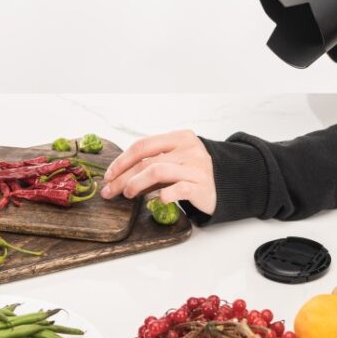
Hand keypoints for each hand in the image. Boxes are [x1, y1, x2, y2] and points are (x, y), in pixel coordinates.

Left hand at [100, 130, 215, 214]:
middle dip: (122, 177)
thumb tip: (117, 175)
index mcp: (179, 138)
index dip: (122, 160)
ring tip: (127, 194)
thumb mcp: (175, 159)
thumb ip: (153, 161)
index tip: (108, 175)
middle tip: (109, 191)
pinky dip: (164, 194)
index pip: (142, 145)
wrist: (228, 184)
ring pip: (158, 171)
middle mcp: (189, 149)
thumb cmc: (193, 172)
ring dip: (136, 184)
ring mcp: (196, 167)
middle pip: (146, 161)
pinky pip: (179, 188)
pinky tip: (156, 199)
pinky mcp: (202, 186)